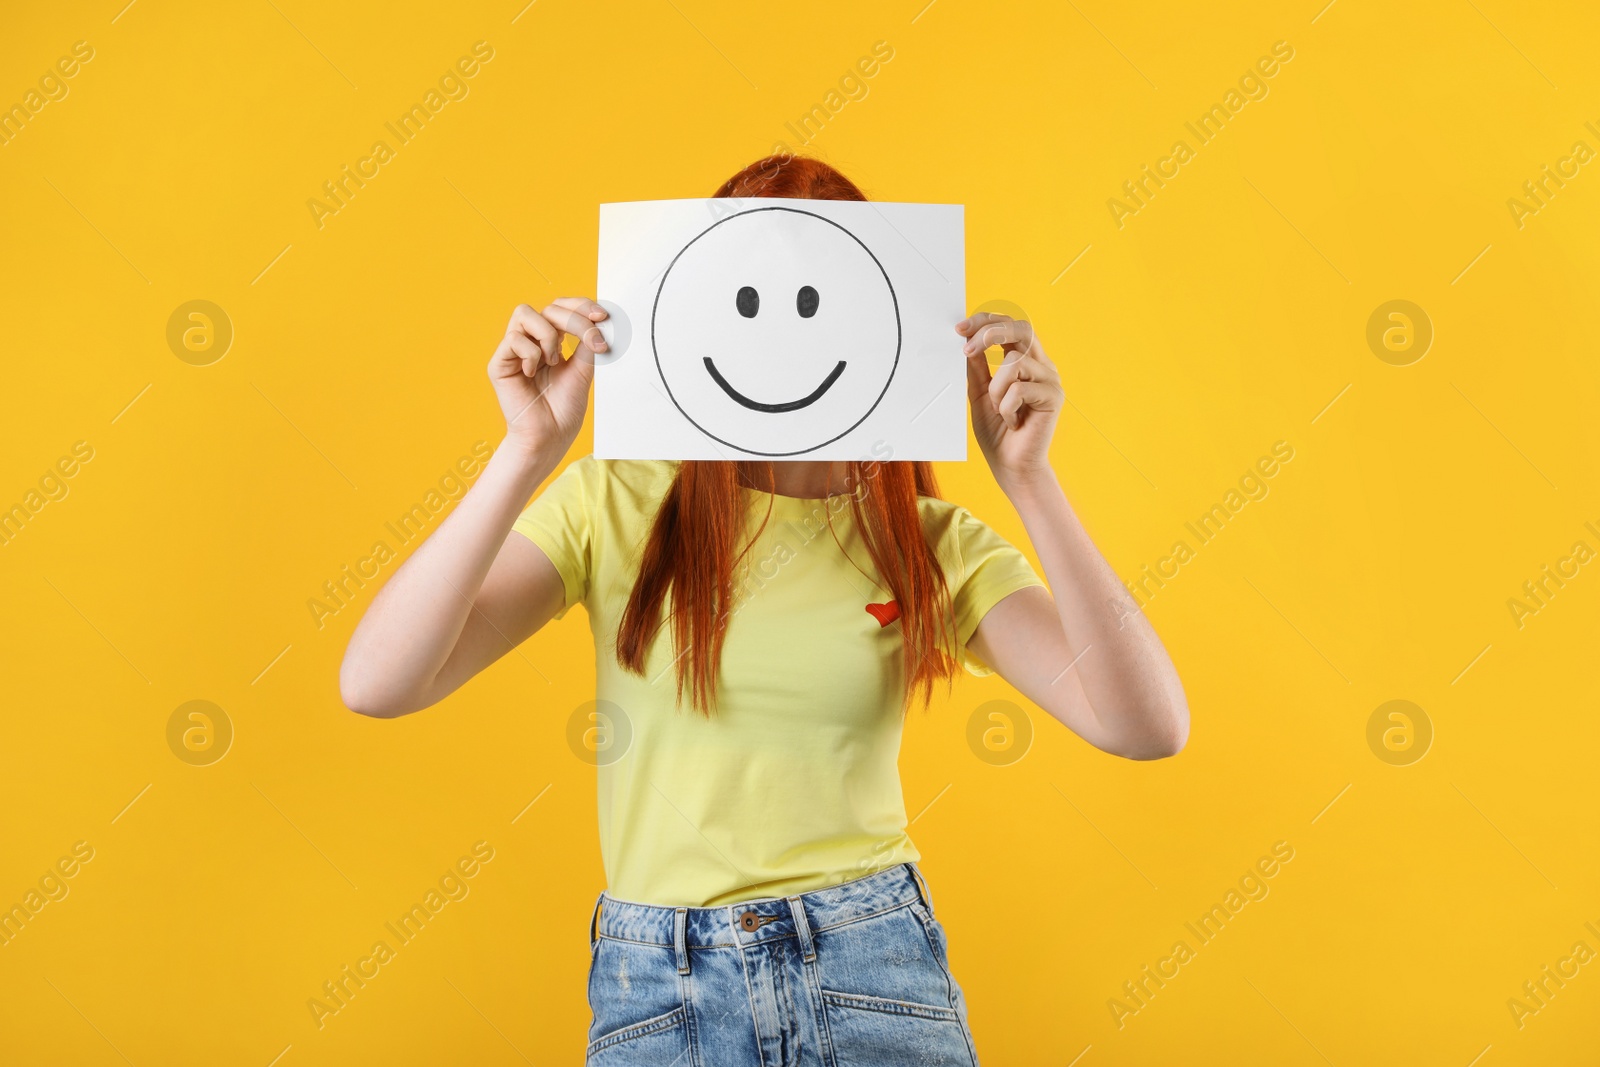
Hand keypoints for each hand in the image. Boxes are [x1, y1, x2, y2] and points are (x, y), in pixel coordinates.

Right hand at [488, 299, 606, 461]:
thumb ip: (587, 342)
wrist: (549, 438)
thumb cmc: (564, 410)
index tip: (602, 316)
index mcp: (552, 342)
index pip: (561, 308)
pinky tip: (532, 373)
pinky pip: (513, 339)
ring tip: (553, 361)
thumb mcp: (584, 370)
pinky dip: (531, 354)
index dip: (581, 305)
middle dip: (572, 319)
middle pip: (547, 307)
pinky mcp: (499, 363)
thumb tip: (598, 319)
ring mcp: (514, 351)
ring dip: (547, 335)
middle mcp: (531, 342)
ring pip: (524, 313)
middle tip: (589, 340)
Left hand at [958, 311, 1063, 492]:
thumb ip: (978, 367)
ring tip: (1000, 410)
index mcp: (1026, 360)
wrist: (1011, 466)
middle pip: (1021, 329)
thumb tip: (968, 339)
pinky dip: (1006, 407)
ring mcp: (1050, 380)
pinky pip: (1019, 389)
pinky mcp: (1053, 397)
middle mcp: (1042, 366)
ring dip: (996, 389)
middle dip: (990, 334)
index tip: (960, 328)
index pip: (1010, 326)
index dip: (986, 321)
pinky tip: (1013, 422)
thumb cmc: (998, 433)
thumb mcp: (980, 393)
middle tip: (967, 350)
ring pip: (1015, 362)